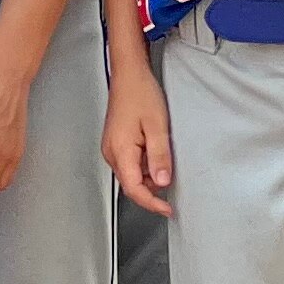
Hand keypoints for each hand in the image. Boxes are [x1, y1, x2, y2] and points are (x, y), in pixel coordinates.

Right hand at [103, 58, 174, 216]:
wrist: (128, 75)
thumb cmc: (140, 94)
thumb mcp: (157, 126)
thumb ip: (160, 157)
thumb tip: (162, 182)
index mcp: (119, 150)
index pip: (133, 188)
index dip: (151, 203)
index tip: (167, 209)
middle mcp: (111, 152)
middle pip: (131, 184)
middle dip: (151, 192)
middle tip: (172, 189)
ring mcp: (111, 147)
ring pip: (131, 175)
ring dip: (149, 177)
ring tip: (165, 162)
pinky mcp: (115, 143)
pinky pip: (130, 164)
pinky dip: (144, 167)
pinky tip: (156, 154)